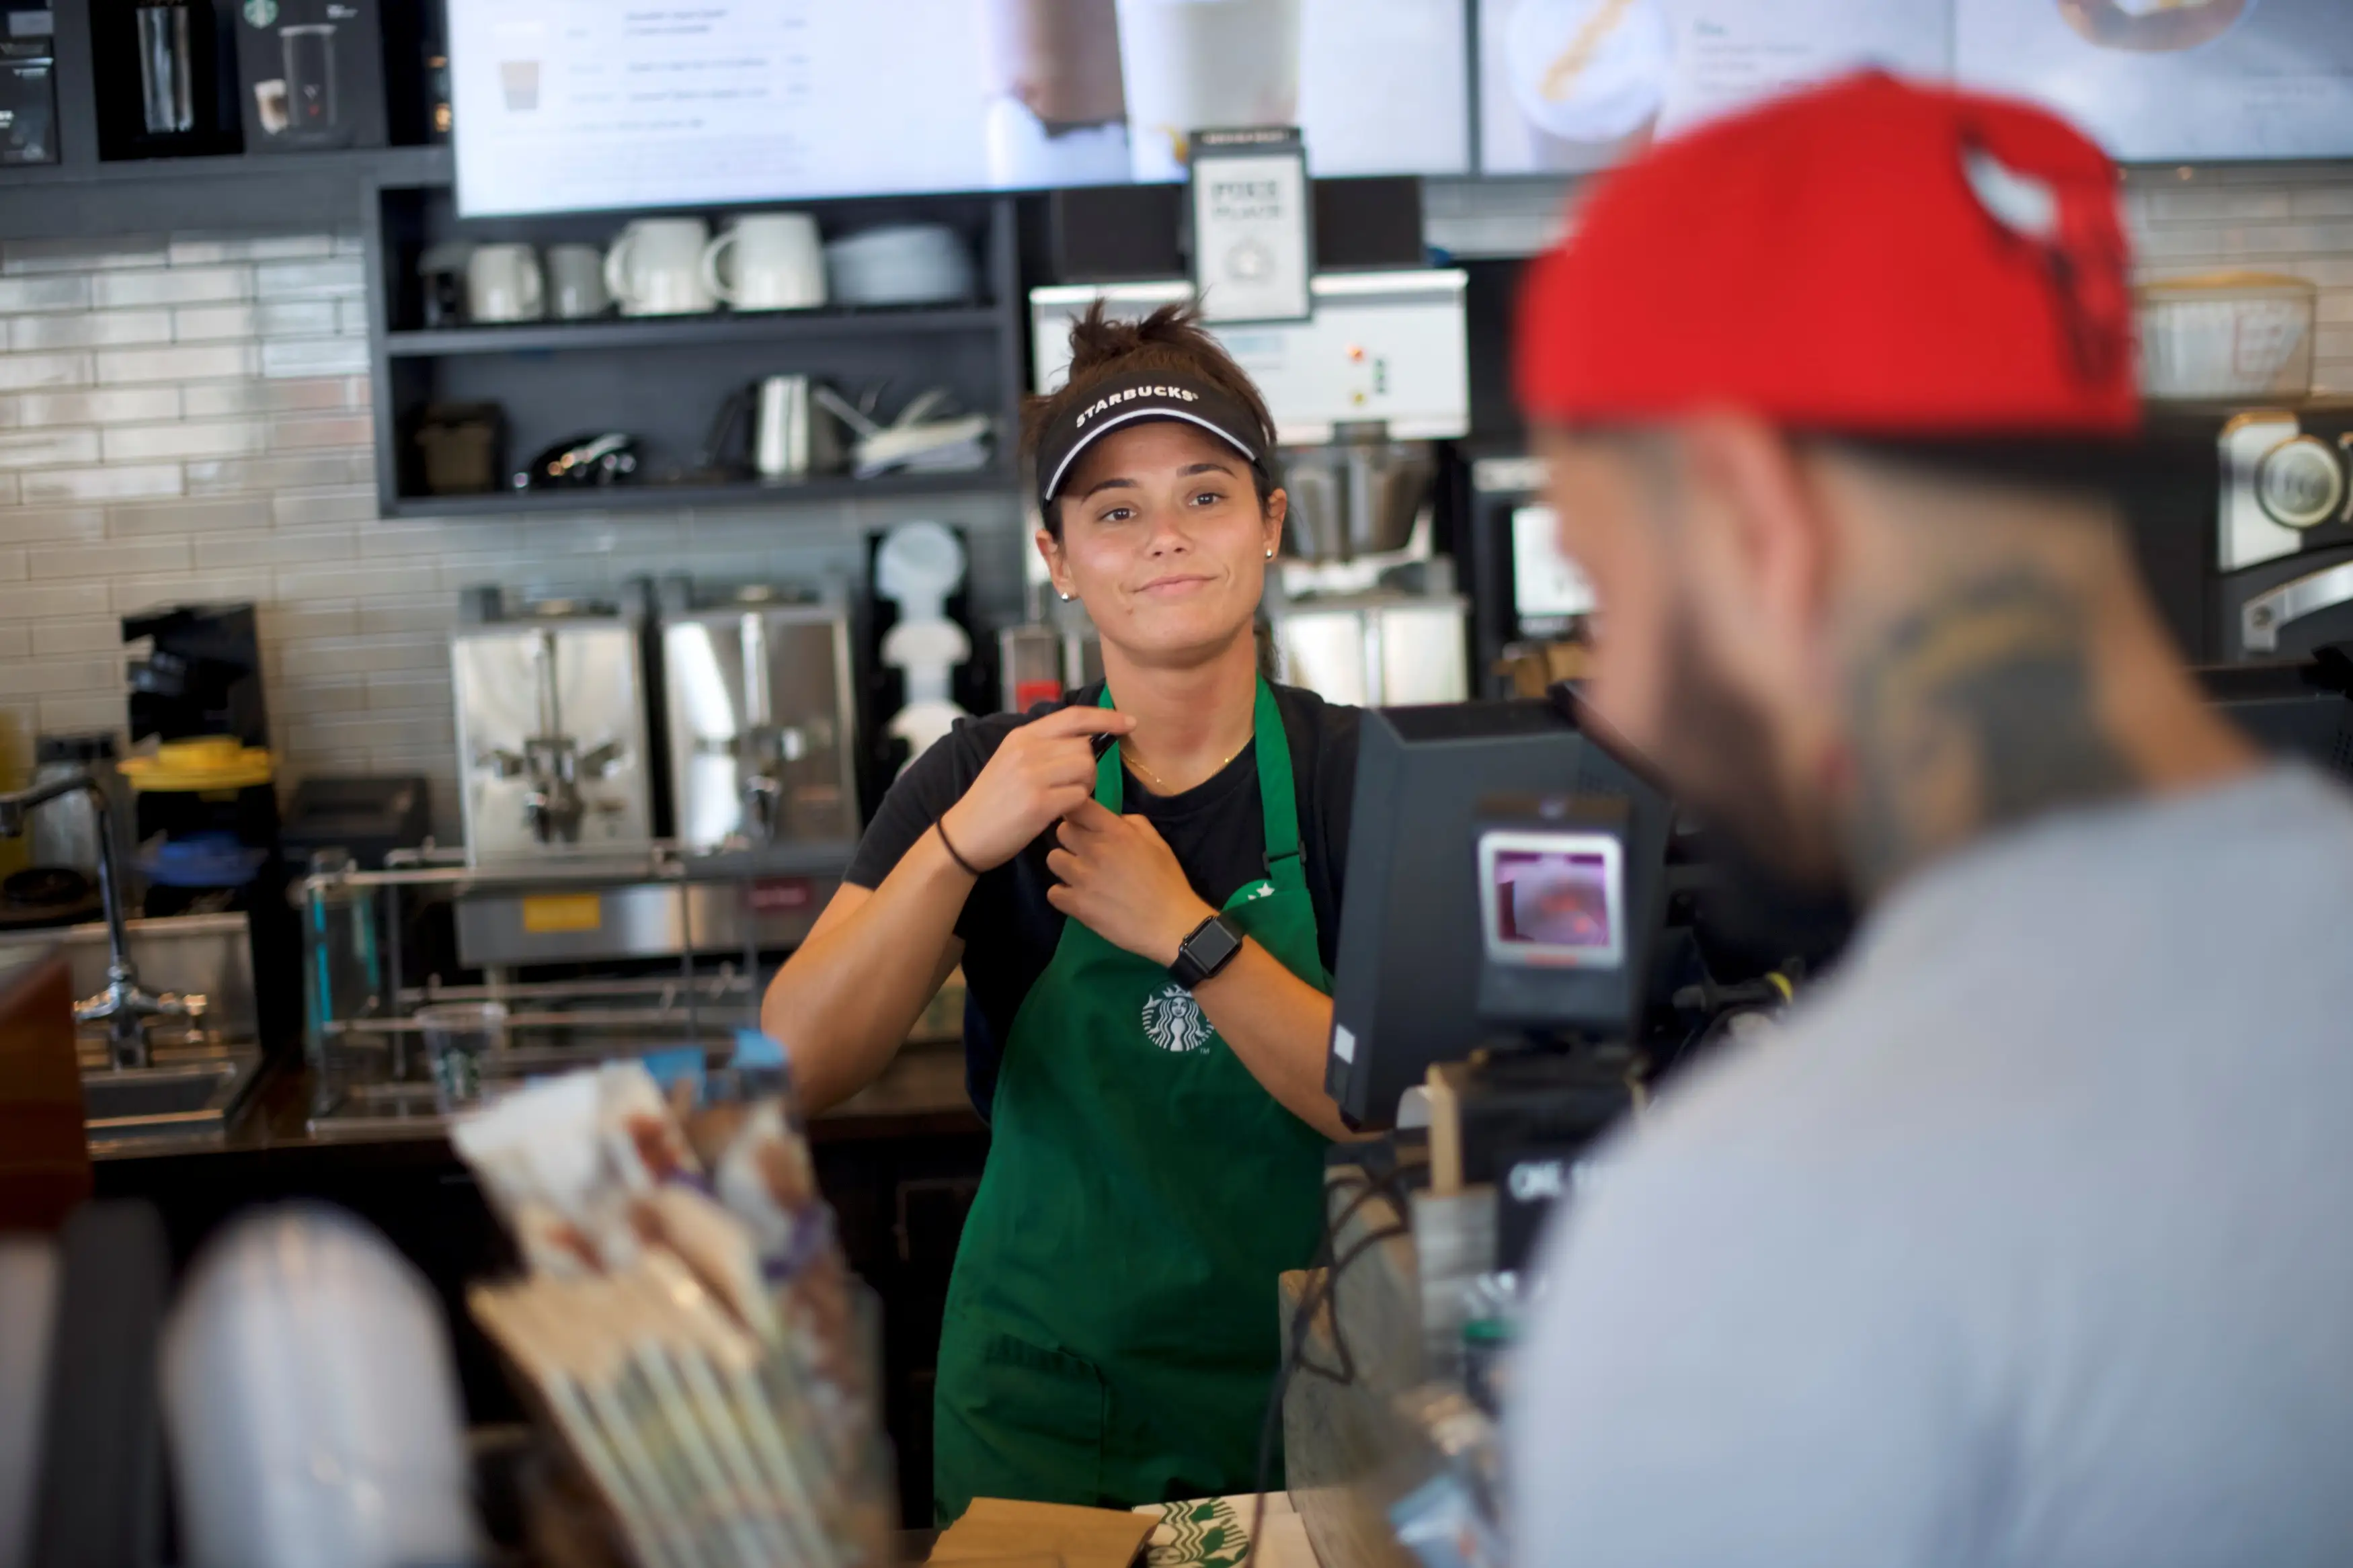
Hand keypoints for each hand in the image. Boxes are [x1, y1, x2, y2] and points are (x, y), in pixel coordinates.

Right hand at [939, 706, 1135, 870]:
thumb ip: (1043, 746)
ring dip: (1085, 787)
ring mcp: (1032, 776)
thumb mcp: (1011, 760)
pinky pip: (1080, 797)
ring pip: (1086, 770)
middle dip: (1089, 767)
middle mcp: (1027, 750)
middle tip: (1072, 787)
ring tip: (1064, 799)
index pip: (1074, 716)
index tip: (1129, 722)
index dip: (1106, 717)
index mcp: (1022, 735)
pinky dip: (1077, 806)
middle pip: (1085, 747)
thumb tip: (1086, 739)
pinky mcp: (1038, 804)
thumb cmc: (994, 800)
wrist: (965, 834)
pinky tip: (1059, 813)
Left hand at [1045, 798, 1216, 965]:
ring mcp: (1082, 877)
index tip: (1081, 820)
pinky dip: (1062, 895)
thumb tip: (1113, 818)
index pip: (1079, 806)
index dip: (1076, 811)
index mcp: (1115, 831)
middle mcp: (1094, 849)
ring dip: (1064, 866)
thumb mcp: (1157, 842)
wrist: (1171, 924)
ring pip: (1053, 859)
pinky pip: (1052, 892)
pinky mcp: (1076, 904)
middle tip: (1083, 851)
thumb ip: (1133, 823)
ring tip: (1079, 876)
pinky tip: (1077, 898)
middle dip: (1071, 839)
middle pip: (1061, 831)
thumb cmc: (1168, 881)